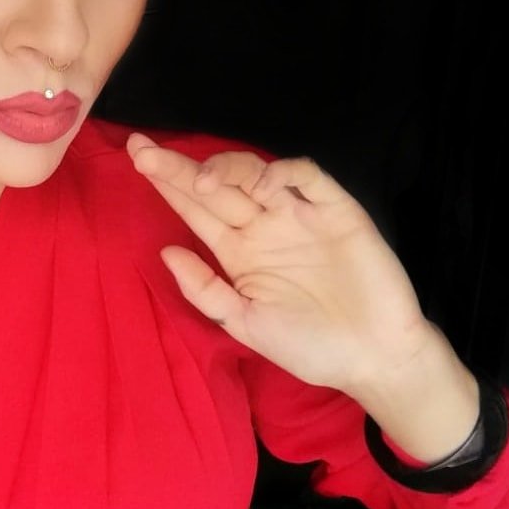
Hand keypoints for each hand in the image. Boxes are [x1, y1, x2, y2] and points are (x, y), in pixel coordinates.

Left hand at [127, 135, 434, 393]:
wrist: (372, 358)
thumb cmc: (309, 347)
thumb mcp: (244, 324)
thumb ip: (205, 290)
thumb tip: (165, 253)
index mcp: (237, 252)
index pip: (195, 210)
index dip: (167, 185)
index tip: (136, 161)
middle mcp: (263, 227)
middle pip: (215, 186)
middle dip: (178, 166)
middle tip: (142, 150)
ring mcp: (299, 215)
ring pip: (255, 174)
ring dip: (225, 168)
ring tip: (200, 180)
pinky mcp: (337, 211)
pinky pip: (308, 178)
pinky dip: (284, 174)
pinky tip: (263, 186)